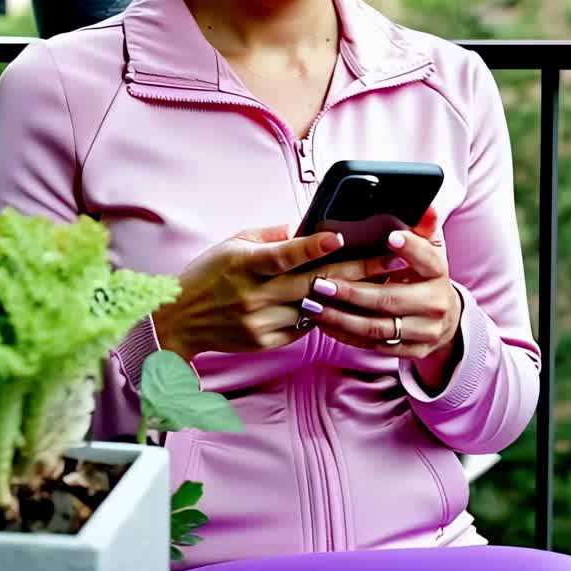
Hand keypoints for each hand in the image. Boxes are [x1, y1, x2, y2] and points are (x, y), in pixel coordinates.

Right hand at [152, 224, 404, 358]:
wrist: (179, 321)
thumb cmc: (208, 274)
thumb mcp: (233, 244)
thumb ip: (270, 236)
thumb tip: (305, 228)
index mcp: (245, 264)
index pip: (284, 255)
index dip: (312, 247)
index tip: (340, 237)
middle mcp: (255, 295)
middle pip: (314, 283)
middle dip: (358, 270)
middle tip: (391, 259)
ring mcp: (262, 322)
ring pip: (315, 307)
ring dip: (349, 295)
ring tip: (383, 280)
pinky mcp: (266, 341)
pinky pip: (304, 326)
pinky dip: (322, 313)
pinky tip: (345, 303)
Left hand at [306, 207, 463, 365]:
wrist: (444, 321)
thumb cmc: (425, 279)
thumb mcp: (428, 253)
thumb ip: (423, 230)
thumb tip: (428, 207)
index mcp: (438, 273)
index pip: (427, 258)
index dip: (410, 248)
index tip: (390, 237)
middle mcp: (435, 304)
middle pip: (389, 298)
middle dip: (352, 292)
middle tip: (321, 283)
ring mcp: (424, 331)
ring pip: (377, 327)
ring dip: (341, 317)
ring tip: (314, 305)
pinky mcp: (411, 350)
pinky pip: (373, 345)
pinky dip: (346, 334)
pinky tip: (324, 323)